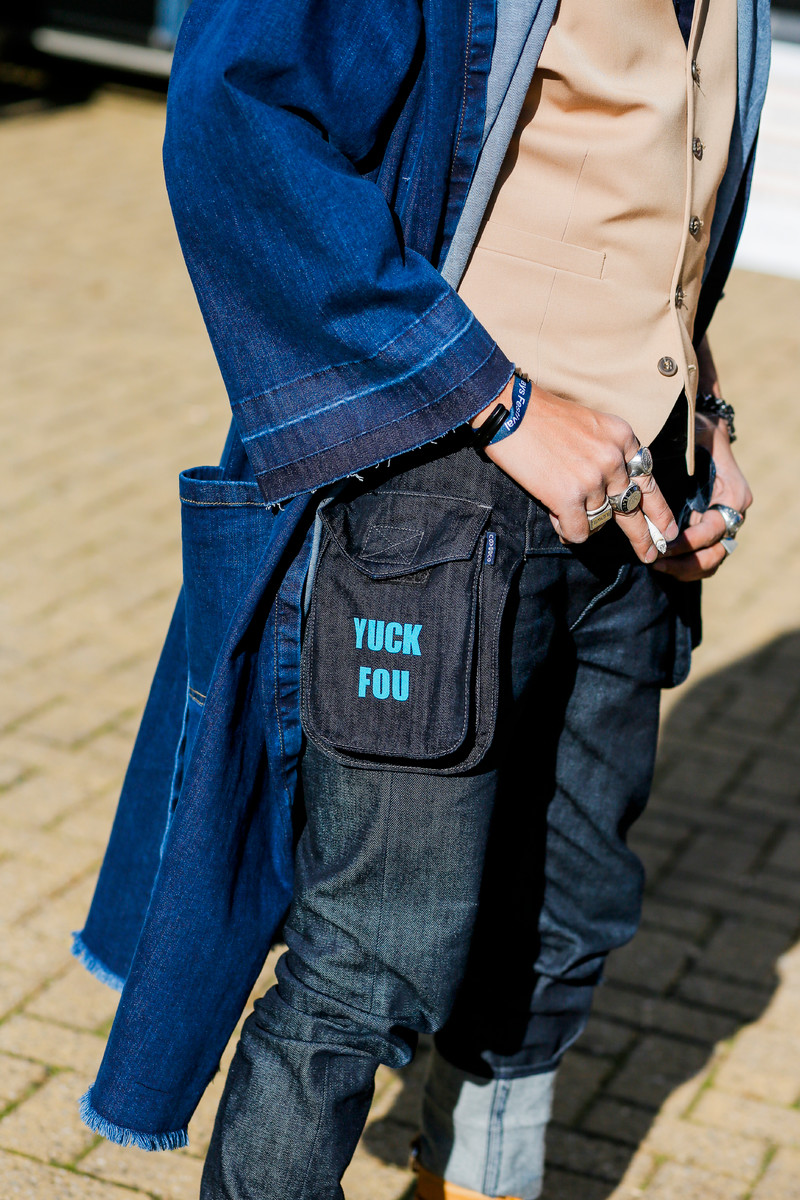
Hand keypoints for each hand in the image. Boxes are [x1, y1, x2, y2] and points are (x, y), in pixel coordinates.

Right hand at [473, 378, 677, 564]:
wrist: (509, 411)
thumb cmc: (543, 417)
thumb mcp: (592, 426)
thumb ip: (610, 454)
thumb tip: (614, 493)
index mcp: (623, 439)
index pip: (649, 482)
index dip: (660, 511)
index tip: (667, 532)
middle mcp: (614, 460)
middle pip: (633, 509)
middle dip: (644, 537)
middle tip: (651, 556)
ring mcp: (593, 480)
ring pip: (600, 521)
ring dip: (582, 520)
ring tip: (561, 506)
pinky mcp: (568, 497)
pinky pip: (579, 532)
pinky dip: (568, 531)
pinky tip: (556, 517)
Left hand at [651, 411, 752, 580]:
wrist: (703, 431)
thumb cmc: (697, 432)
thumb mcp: (695, 436)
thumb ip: (686, 452)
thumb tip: (655, 469)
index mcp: (732, 497)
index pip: (713, 530)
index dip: (689, 541)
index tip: (663, 544)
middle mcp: (731, 514)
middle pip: (715, 553)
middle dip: (686, 562)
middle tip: (657, 560)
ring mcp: (721, 525)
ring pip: (710, 561)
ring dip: (684, 568)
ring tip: (657, 565)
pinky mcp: (707, 530)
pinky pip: (702, 558)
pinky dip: (684, 565)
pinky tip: (660, 563)